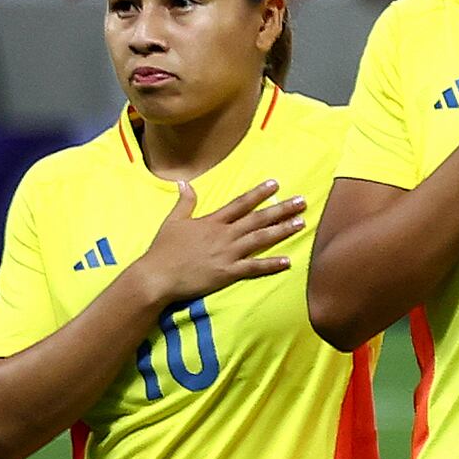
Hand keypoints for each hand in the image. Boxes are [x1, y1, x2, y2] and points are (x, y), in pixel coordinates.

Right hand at [136, 179, 301, 305]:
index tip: (276, 184)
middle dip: (281, 209)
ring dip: (282, 231)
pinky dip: (271, 264)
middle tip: (302, 201)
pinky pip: (254, 267)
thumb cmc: (163, 250)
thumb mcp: (173, 221)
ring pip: (260, 239)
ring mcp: (227, 254)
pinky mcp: (228, 273)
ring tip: (301, 223)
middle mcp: (224, 235)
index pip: (240, 204)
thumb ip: (184, 202)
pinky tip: (288, 261)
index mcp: (212, 222)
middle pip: (257, 219)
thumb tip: (184, 182)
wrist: (156, 276)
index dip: (259, 193)